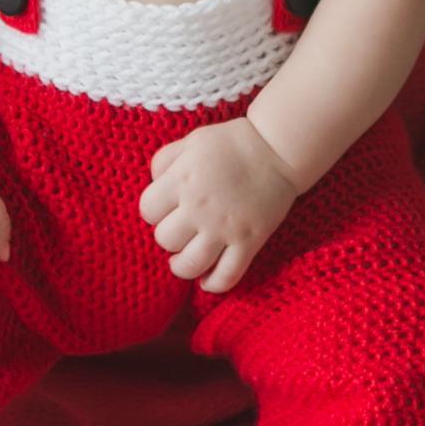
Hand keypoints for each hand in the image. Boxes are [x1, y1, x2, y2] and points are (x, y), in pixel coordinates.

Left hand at [137, 117, 298, 293]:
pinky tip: (206, 281)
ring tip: (183, 261)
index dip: (153, 211)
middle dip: (168, 236)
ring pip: (189, 265)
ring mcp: (224, 228)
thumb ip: (164, 161)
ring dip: (181, 267)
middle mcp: (199, 207)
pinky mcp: (248, 242)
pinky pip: (226, 276)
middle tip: (180, 229)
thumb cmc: (230, 143)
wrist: (276, 149)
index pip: (148, 210)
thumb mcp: (190, 141)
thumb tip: (154, 186)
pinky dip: (213, 284)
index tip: (165, 209)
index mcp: (182, 180)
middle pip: (165, 239)